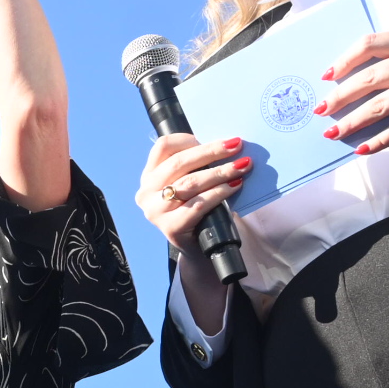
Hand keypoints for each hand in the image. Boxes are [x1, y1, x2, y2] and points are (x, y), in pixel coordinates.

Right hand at [136, 130, 253, 256]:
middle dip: (211, 152)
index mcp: (149, 176)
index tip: (213, 141)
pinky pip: (198, 204)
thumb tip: (226, 144)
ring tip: (242, 167)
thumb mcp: (190, 183)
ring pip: (190, 183)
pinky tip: (234, 186)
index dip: (188, 139)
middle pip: (178, 163)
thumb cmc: (198, 209)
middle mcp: (147, 192)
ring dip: (220, 172)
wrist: (200, 248)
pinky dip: (219, 193)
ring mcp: (155, 211)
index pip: (163, 147)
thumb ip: (197, 165)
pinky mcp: (170, 227)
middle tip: (237, 146)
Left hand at [315, 32, 388, 154]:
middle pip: (369, 77)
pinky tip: (362, 148)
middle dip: (339, 96)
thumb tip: (356, 84)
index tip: (326, 75)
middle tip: (320, 109)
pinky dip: (377, 141)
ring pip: (379, 105)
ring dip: (351, 121)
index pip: (372, 43)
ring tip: (332, 133)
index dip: (345, 59)